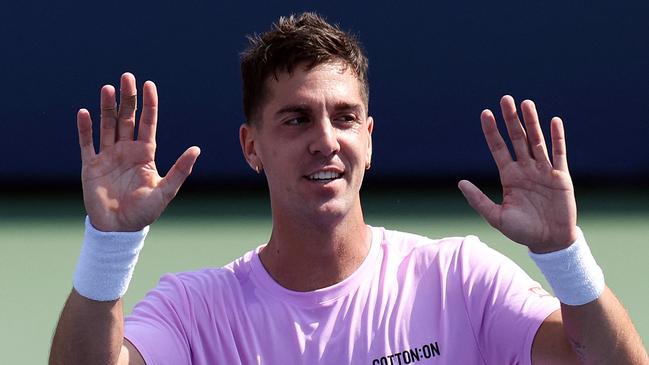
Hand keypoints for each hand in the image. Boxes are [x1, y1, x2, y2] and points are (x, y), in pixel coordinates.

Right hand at [77, 73, 199, 231]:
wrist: (119, 229)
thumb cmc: (145, 212)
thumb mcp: (166, 190)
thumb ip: (180, 169)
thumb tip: (196, 149)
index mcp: (145, 153)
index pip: (148, 123)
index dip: (149, 104)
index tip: (149, 84)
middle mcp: (126, 150)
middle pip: (127, 118)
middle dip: (127, 98)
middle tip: (126, 77)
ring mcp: (108, 156)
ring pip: (107, 125)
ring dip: (107, 107)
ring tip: (107, 88)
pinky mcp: (91, 165)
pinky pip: (87, 143)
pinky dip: (85, 128)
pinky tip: (85, 112)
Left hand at [458, 95, 576, 252]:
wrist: (549, 242)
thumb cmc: (522, 231)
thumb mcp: (495, 217)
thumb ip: (478, 200)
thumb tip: (460, 182)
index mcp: (509, 176)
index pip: (498, 148)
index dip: (492, 132)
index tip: (485, 113)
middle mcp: (526, 169)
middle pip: (517, 138)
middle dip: (511, 119)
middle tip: (505, 99)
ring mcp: (543, 171)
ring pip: (537, 141)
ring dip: (532, 122)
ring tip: (526, 103)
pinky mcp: (561, 176)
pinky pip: (559, 153)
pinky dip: (557, 137)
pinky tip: (553, 120)